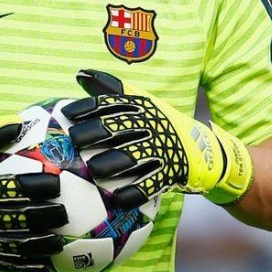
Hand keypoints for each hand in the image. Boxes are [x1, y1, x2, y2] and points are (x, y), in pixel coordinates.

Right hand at [0, 118, 67, 271]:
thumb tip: (19, 121)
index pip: (11, 188)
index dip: (36, 187)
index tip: (56, 184)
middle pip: (17, 217)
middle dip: (44, 216)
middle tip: (64, 213)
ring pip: (13, 244)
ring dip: (39, 245)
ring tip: (58, 242)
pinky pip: (4, 263)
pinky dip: (25, 267)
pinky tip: (44, 267)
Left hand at [61, 69, 253, 207]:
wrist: (204, 148)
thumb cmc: (160, 124)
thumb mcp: (141, 102)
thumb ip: (111, 89)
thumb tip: (81, 73)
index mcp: (142, 107)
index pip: (112, 103)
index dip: (88, 107)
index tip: (68, 113)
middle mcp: (151, 125)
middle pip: (119, 127)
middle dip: (95, 133)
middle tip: (74, 141)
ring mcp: (162, 148)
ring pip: (133, 156)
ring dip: (112, 163)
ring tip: (94, 170)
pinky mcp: (171, 171)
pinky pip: (151, 183)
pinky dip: (134, 192)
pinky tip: (118, 197)